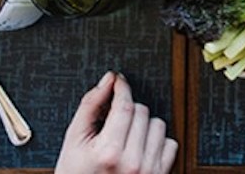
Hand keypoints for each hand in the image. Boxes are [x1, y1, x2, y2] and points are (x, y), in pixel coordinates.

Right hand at [55, 72, 177, 173]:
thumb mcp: (73, 141)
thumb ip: (89, 106)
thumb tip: (108, 80)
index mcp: (108, 153)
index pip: (125, 107)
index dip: (122, 88)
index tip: (119, 81)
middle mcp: (132, 162)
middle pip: (142, 111)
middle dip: (127, 111)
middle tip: (113, 123)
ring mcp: (149, 170)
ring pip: (158, 124)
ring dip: (143, 125)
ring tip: (125, 138)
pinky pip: (170, 143)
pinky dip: (157, 142)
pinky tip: (139, 150)